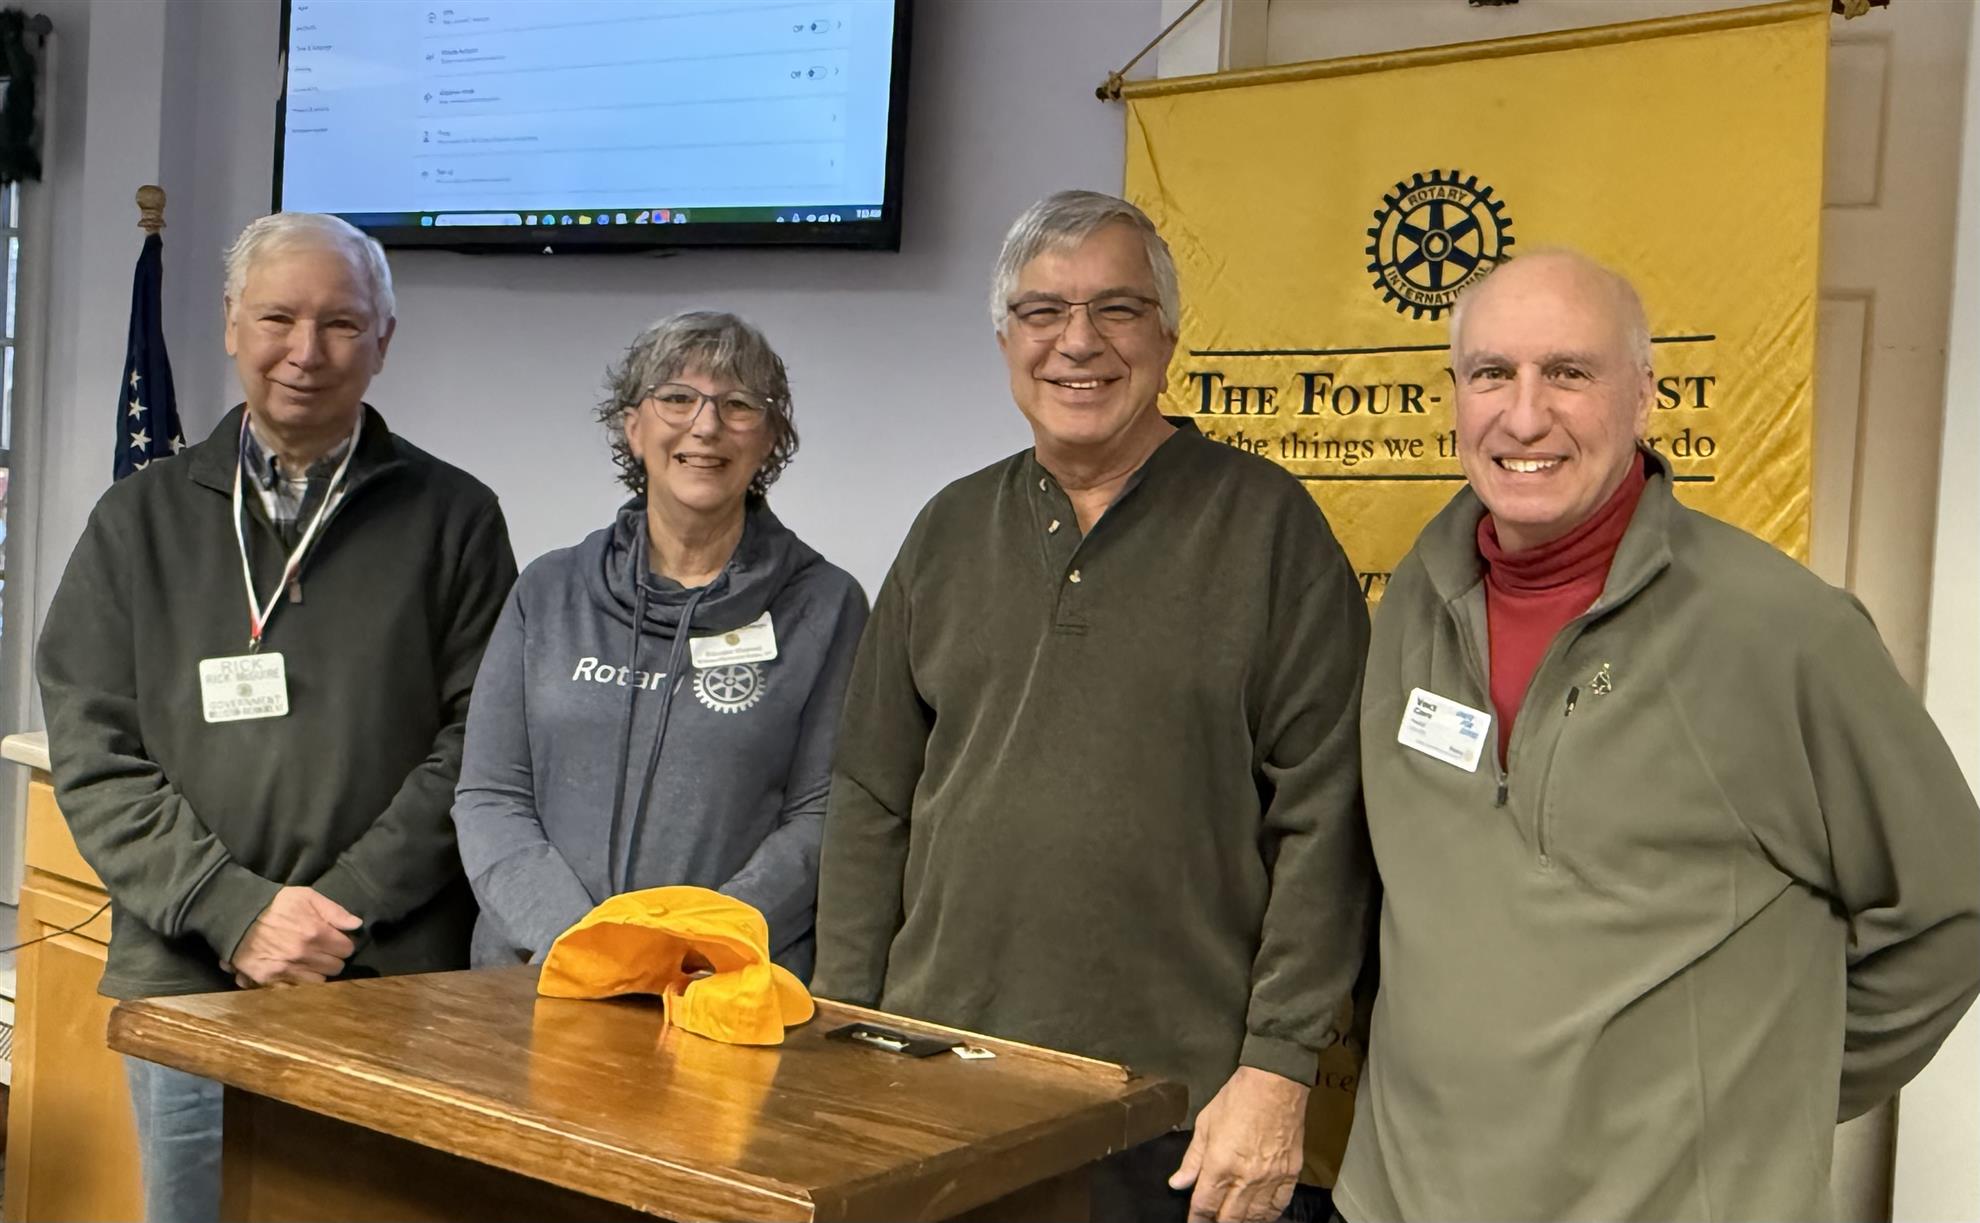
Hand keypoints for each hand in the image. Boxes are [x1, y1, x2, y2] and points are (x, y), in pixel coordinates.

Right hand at [231, 886, 362, 986]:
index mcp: (316, 933)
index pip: (347, 949)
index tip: (336, 940)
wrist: (237, 914)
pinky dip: (298, 982)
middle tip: (323, 950)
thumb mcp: (307, 896)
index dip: (343, 943)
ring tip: (309, 961)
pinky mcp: (269, 979)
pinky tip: (295, 971)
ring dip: (317, 972)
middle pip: (336, 967)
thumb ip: (335, 911)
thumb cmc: (275, 903)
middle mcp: (303, 954)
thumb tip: (356, 925)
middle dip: (333, 958)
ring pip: (319, 981)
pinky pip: (295, 989)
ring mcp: (286, 969)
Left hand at [1169, 1066, 1309, 1221]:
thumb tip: (1178, 1183)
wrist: (1275, 1083)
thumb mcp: (1205, 1123)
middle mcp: (1246, 1178)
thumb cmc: (1237, 1099)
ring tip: (1233, 1221)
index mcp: (1220, 1165)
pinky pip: (1279, 1205)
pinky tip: (1260, 1216)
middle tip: (1212, 1222)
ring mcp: (1271, 1179)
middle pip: (1230, 1218)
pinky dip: (1268, 1215)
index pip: (1205, 1205)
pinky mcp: (1290, 1174)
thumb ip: (1192, 1159)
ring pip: (1255, 1217)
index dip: (1197, 1219)